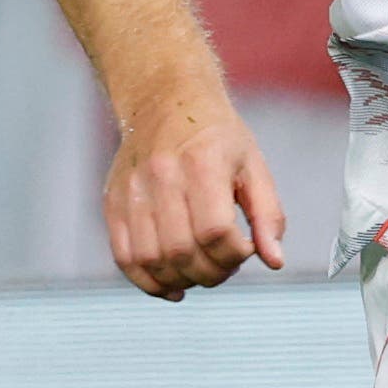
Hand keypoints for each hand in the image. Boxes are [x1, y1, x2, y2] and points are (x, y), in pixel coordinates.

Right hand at [105, 86, 286, 300]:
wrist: (166, 101)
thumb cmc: (217, 136)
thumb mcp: (253, 165)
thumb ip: (268, 214)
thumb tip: (274, 260)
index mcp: (202, 162)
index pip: (214, 231)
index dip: (234, 254)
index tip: (245, 250)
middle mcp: (161, 176)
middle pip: (181, 250)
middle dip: (211, 273)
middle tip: (226, 266)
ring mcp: (132, 191)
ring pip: (150, 260)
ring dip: (181, 281)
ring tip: (201, 272)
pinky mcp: (112, 203)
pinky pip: (123, 258)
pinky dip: (147, 282)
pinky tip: (172, 285)